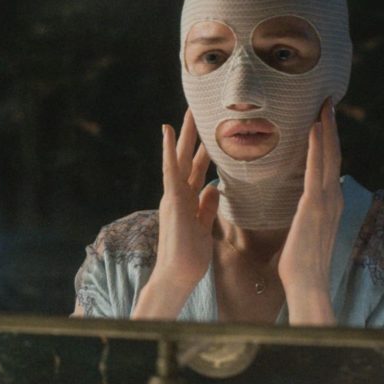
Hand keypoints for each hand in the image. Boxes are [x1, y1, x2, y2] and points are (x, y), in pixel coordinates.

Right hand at [132, 108, 218, 319]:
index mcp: (187, 200)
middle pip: (187, 158)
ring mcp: (173, 195)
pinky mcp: (173, 200)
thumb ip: (207, 207)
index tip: (210, 130)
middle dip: (193, 134)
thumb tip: (215, 187)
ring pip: (179, 158)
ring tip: (188, 111)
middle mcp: (178, 194)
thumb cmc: (190, 256)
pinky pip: (171, 170)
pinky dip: (169, 149)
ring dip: (183, 134)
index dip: (204, 149)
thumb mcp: (204, 227)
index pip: (198, 169)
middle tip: (199, 108)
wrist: (178, 275)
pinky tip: (168, 131)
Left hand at [278, 100, 342, 324]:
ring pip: (328, 156)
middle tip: (326, 102)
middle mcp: (332, 197)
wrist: (306, 281)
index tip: (323, 118)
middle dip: (330, 127)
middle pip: (333, 154)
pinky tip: (313, 128)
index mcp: (328, 202)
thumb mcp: (303, 229)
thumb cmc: (299, 260)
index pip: (330, 164)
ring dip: (326, 129)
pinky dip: (317, 146)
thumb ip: (303, 212)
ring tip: (323, 106)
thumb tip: (295, 203)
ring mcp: (326, 200)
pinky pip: (315, 169)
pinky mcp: (314, 205)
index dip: (328, 140)